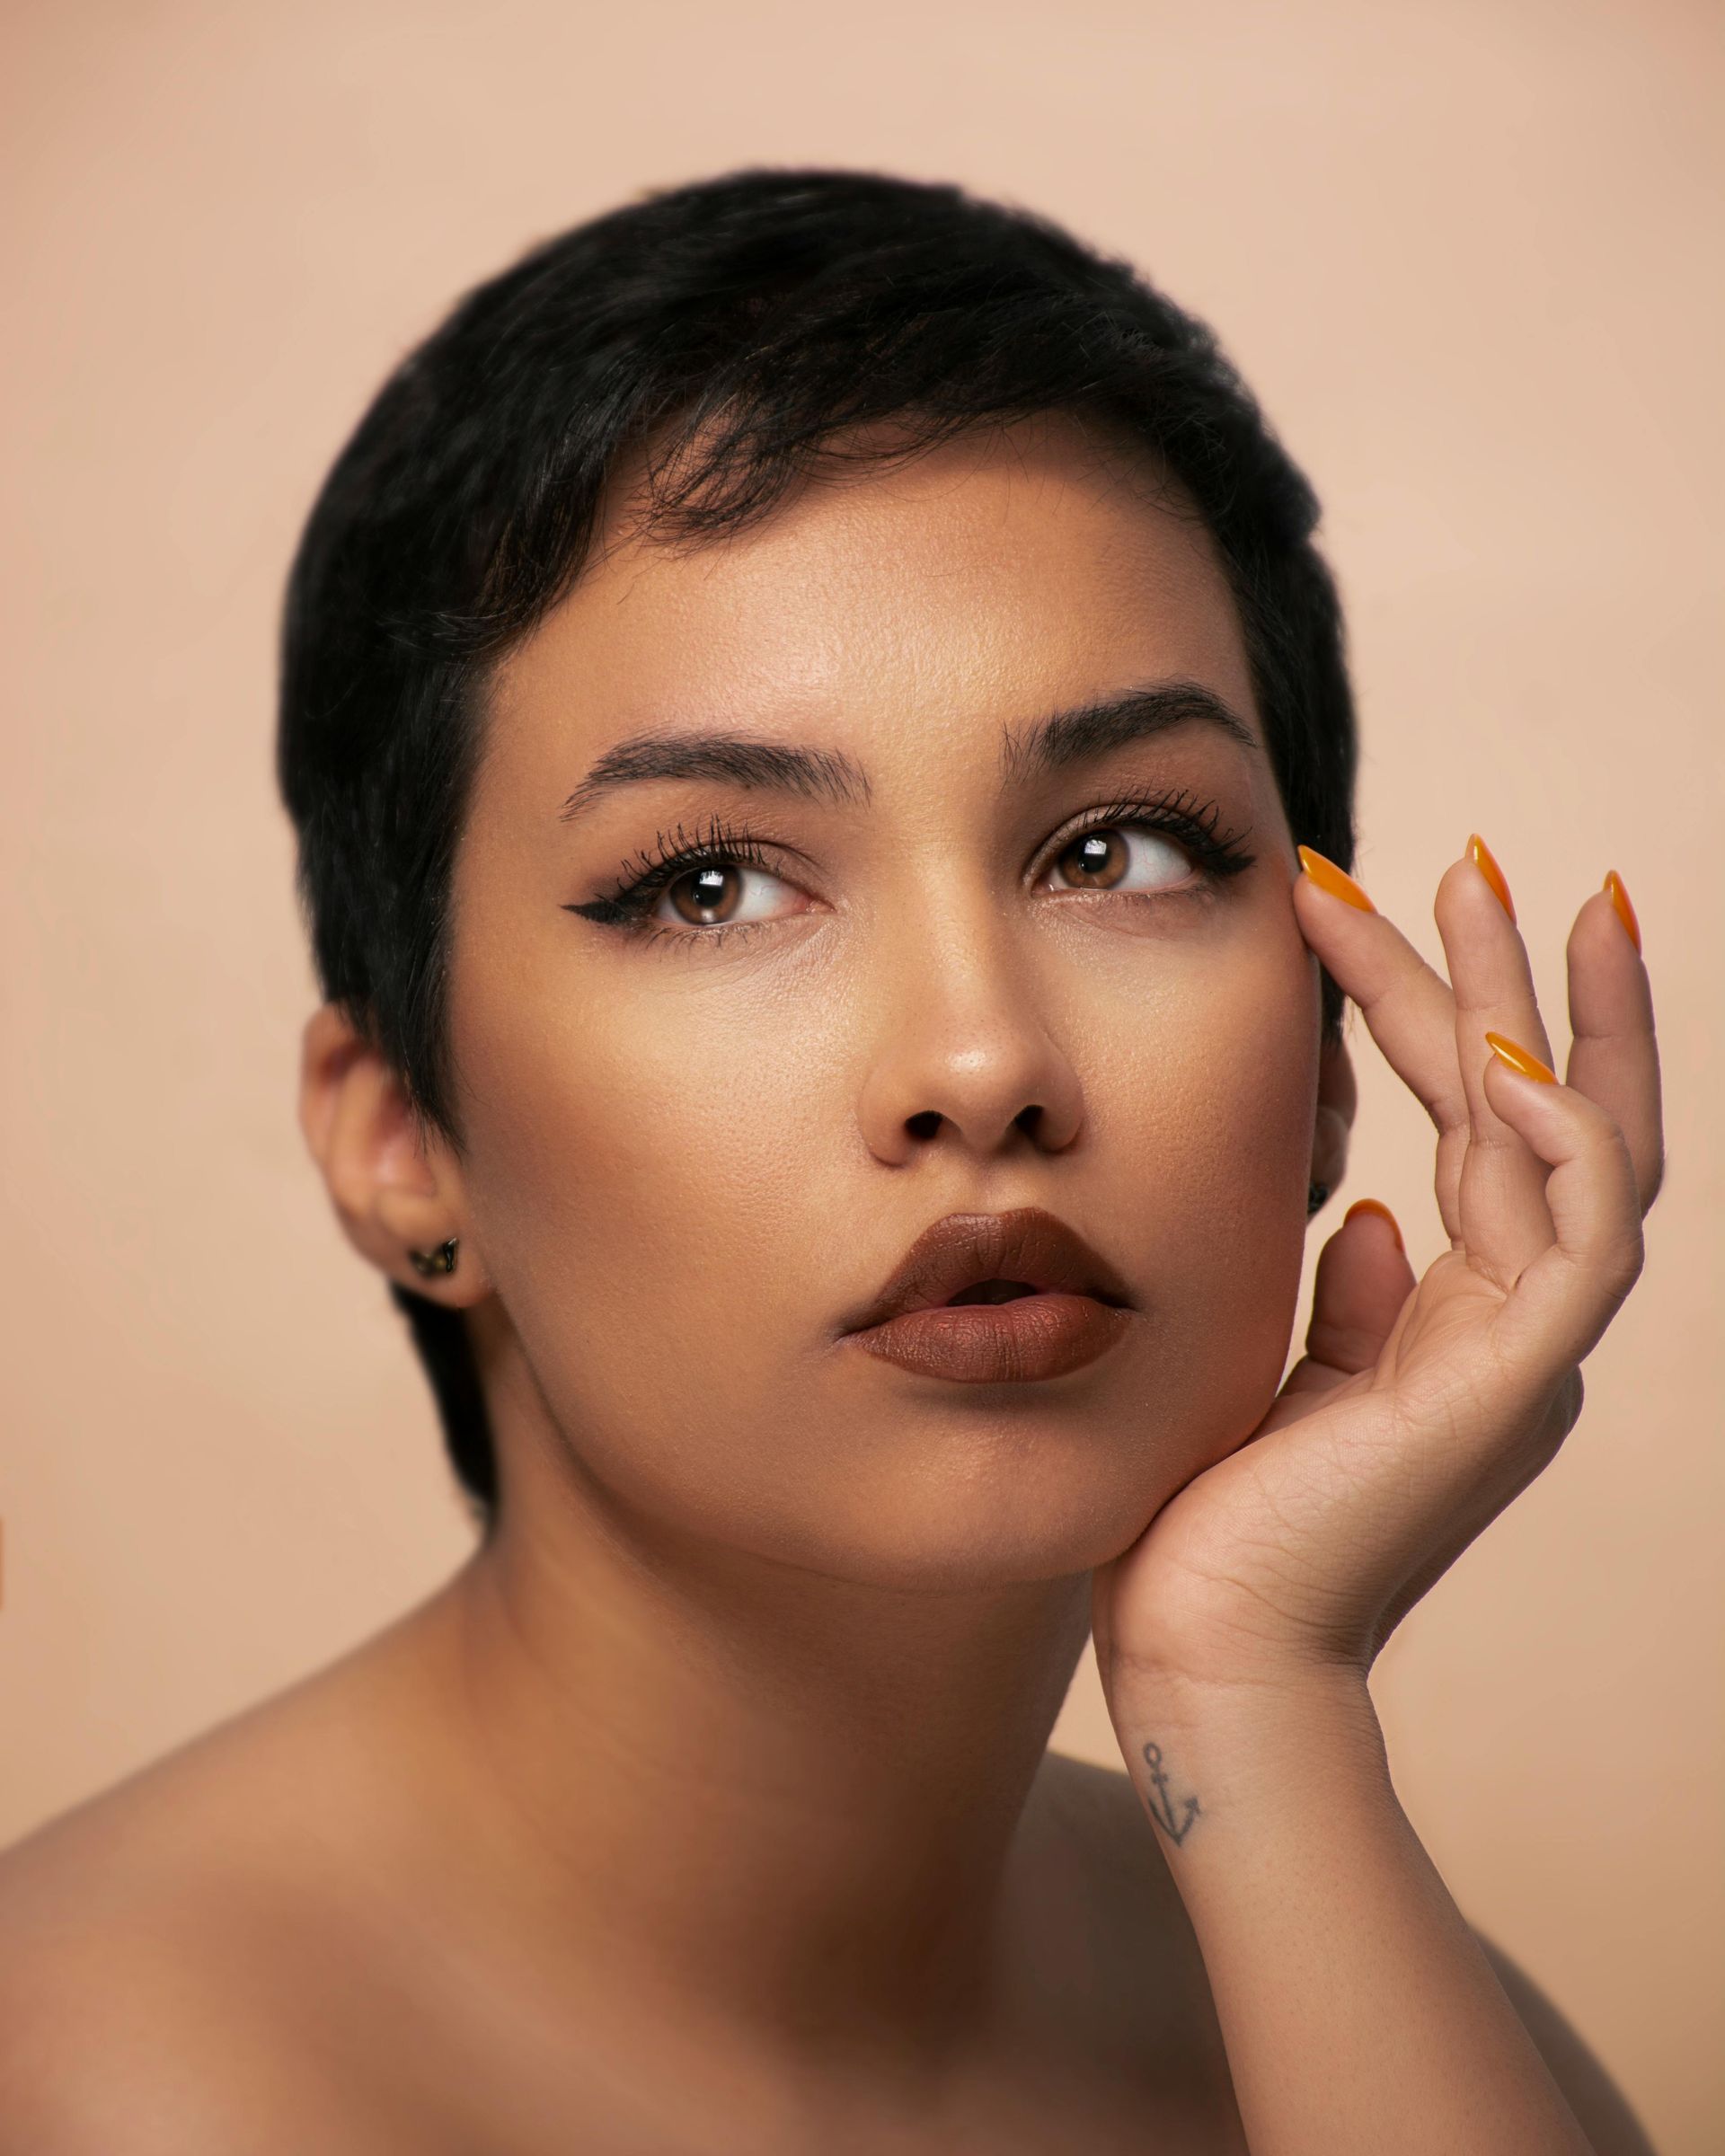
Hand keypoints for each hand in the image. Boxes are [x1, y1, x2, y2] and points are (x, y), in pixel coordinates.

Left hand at [1092, 838, 1663, 1708]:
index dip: (1459, 1016)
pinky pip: (1579, 1239)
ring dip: (1543, 1014)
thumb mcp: (1280, 1372)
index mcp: (1457, 1318)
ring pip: (1576, 1146)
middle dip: (1522, 982)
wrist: (1203, 1651)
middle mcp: (1507, 1323)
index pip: (1485, 1135)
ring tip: (1496, 891)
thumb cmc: (1211, 1519)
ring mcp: (1521, 1354)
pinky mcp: (1510, 1388)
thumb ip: (1346, 1304)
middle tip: (1492, 862)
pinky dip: (1556, 1141)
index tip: (1400, 907)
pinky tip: (1498, 1056)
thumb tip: (1371, 1225)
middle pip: (1549, 1116)